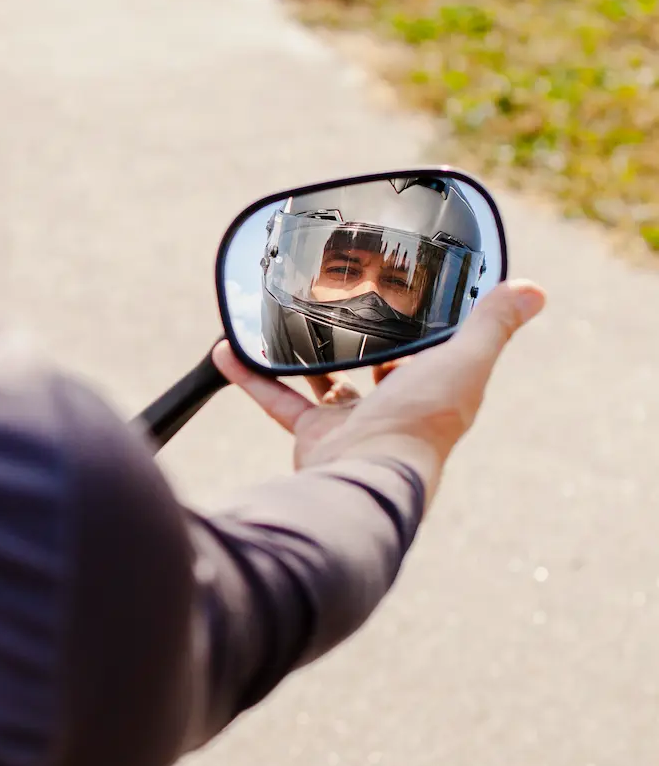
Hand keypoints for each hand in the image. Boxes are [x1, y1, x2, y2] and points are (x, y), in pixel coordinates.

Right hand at [212, 279, 545, 505]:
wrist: (367, 475)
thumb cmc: (421, 423)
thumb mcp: (464, 360)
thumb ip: (491, 324)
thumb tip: (533, 290)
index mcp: (432, 392)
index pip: (431, 354)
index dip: (423, 326)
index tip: (406, 289)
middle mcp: (392, 410)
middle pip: (376, 369)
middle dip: (362, 340)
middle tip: (343, 297)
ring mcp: (351, 424)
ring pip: (324, 383)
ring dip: (304, 355)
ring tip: (286, 319)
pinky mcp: (313, 435)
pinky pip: (278, 400)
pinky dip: (252, 375)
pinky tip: (232, 349)